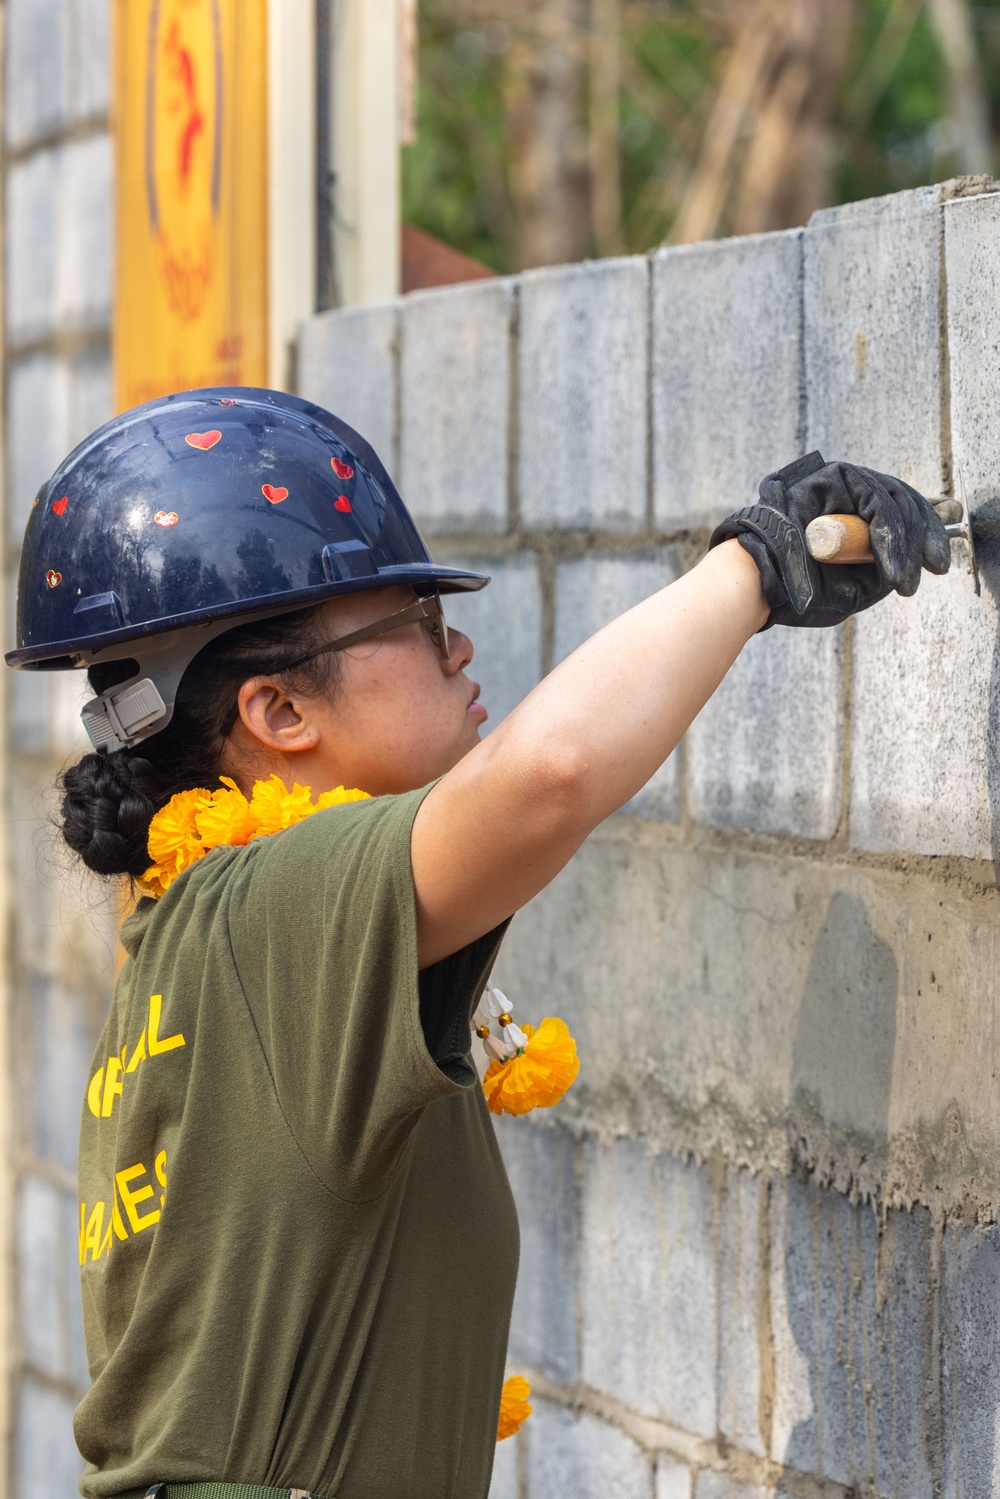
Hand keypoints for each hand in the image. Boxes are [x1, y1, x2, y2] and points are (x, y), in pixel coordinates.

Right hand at [709, 452, 950, 627]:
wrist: (754, 587)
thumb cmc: (798, 591)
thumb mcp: (853, 587)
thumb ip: (881, 569)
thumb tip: (912, 557)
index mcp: (851, 516)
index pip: (898, 512)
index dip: (924, 534)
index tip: (937, 564)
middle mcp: (846, 493)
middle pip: (900, 498)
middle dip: (923, 533)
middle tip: (935, 566)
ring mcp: (837, 481)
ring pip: (890, 496)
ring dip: (903, 539)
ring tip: (903, 577)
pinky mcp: (828, 477)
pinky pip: (872, 496)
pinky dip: (886, 530)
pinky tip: (890, 561)